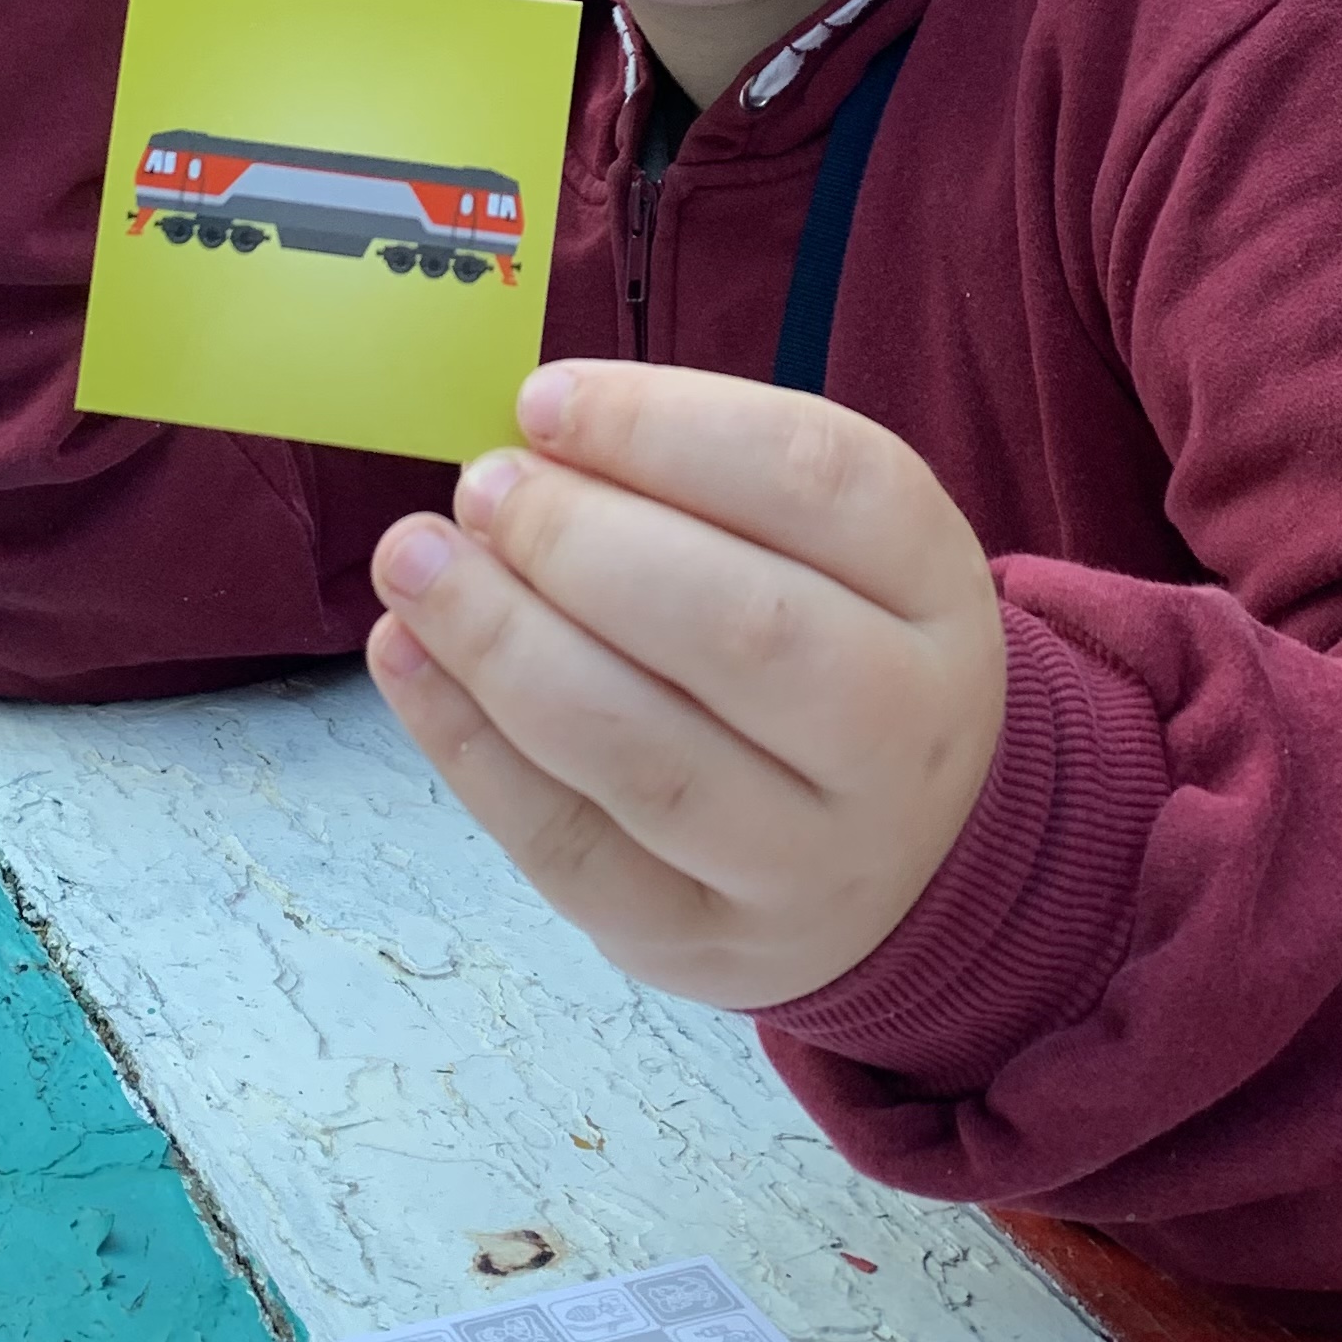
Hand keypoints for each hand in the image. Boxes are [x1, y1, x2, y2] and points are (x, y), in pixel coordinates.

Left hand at [365, 358, 1005, 1012]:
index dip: (664, 430)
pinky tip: (406, 656)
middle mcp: (899, 735)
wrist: (904, 855)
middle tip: (481, 487)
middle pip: (742, 630)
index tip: (541, 401)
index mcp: (935, 590)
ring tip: (415, 560)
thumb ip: (701, 480)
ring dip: (502, 642)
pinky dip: (468, 746)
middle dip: (579, 543)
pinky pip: (569, 850)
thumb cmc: (830, 644)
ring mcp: (809, 860)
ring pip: (646, 755)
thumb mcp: (824, 540)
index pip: (818, 484)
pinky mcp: (701, 940)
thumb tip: (533, 444)